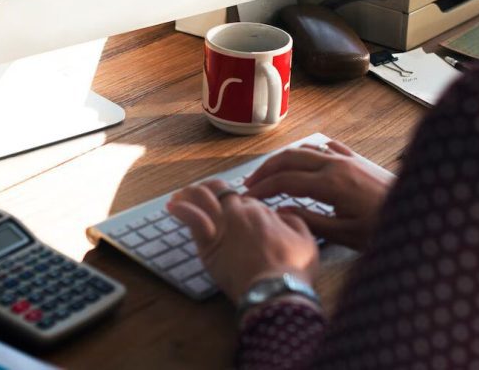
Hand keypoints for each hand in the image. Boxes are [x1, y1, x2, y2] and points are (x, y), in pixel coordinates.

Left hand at [167, 180, 318, 303]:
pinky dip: (181, 209)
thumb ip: (295, 220)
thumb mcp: (307, 240)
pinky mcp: (209, 244)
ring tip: (180, 195)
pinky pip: (192, 218)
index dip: (236, 202)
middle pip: (220, 191)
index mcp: (261, 210)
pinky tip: (172, 207)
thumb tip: (283, 213)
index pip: (242, 198)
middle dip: (209, 189)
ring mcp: (222, 225)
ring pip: (202, 198)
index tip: (230, 207)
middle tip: (201, 192)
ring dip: (190, 193)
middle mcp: (239, 212)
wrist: (276, 290)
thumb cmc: (293, 269)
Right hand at [244, 140, 392, 249]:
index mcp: (330, 183)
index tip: (247, 197)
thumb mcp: (345, 234)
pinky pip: (326, 147)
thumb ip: (310, 221)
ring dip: (284, 159)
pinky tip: (305, 157)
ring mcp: (347, 159)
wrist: (420, 212)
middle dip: (266, 169)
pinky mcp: (357, 160)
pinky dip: (309, 151)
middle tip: (250, 183)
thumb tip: (280, 212)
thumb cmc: (382, 228)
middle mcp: (335, 164)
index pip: (285, 181)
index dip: (263, 188)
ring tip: (270, 172)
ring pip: (306, 149)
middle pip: (290, 158)